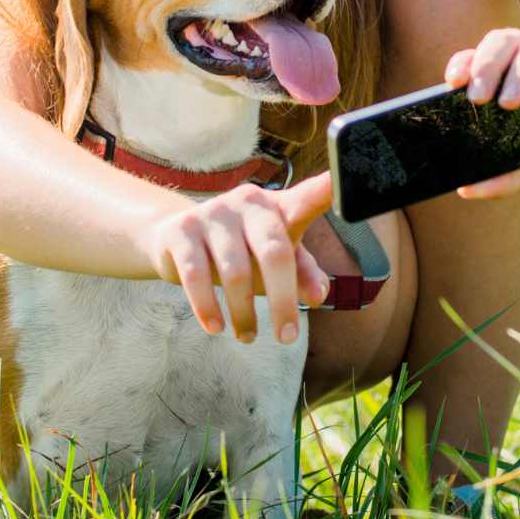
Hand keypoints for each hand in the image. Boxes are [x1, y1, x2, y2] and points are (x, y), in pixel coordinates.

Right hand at [137, 172, 332, 343]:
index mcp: (279, 206)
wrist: (176, 238)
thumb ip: (302, 274)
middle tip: (287, 337)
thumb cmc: (242, 251)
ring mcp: (213, 212)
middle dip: (283, 301)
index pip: (309, 198)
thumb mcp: (276, 261)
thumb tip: (320, 295)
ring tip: (248, 337)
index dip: (327, 190)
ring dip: (243, 313)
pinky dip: (207, 307)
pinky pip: (196, 275)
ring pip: (235, 272)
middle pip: (275, 253)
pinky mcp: (182, 229)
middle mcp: (248, 202)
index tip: (342, 182)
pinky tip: (216, 327)